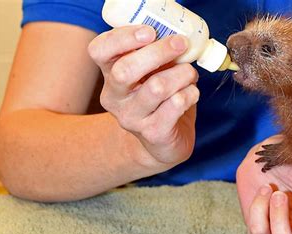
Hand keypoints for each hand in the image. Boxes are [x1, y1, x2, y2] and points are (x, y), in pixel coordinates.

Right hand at [88, 25, 198, 168]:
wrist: (163, 143)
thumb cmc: (160, 100)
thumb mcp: (152, 74)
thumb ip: (156, 55)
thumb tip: (175, 36)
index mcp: (110, 76)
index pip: (99, 51)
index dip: (123, 38)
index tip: (150, 32)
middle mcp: (114, 98)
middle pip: (126, 69)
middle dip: (158, 52)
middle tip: (180, 44)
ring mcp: (132, 118)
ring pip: (157, 87)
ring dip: (181, 74)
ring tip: (190, 73)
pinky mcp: (153, 133)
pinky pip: (175, 104)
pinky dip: (190, 93)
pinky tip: (192, 93)